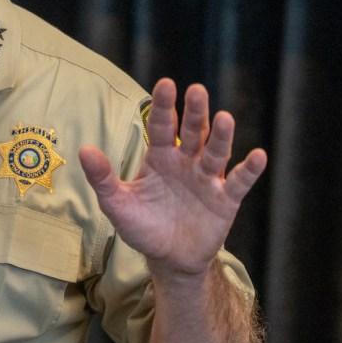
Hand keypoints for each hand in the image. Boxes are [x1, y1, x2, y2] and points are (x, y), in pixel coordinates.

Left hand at [79, 78, 266, 276]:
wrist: (169, 259)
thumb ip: (103, 178)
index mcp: (161, 156)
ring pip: (216, 152)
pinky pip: (240, 182)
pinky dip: (249, 170)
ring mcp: (208, 178)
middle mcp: (187, 161)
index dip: (164, 107)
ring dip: (221, 136)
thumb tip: (83, 150)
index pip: (162, 126)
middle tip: (197, 90)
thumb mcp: (118, 204)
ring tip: (224, 118)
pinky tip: (258, 156)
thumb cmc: (143, 226)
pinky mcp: (226, 199)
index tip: (166, 84)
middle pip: (193, 132)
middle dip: (195, 112)